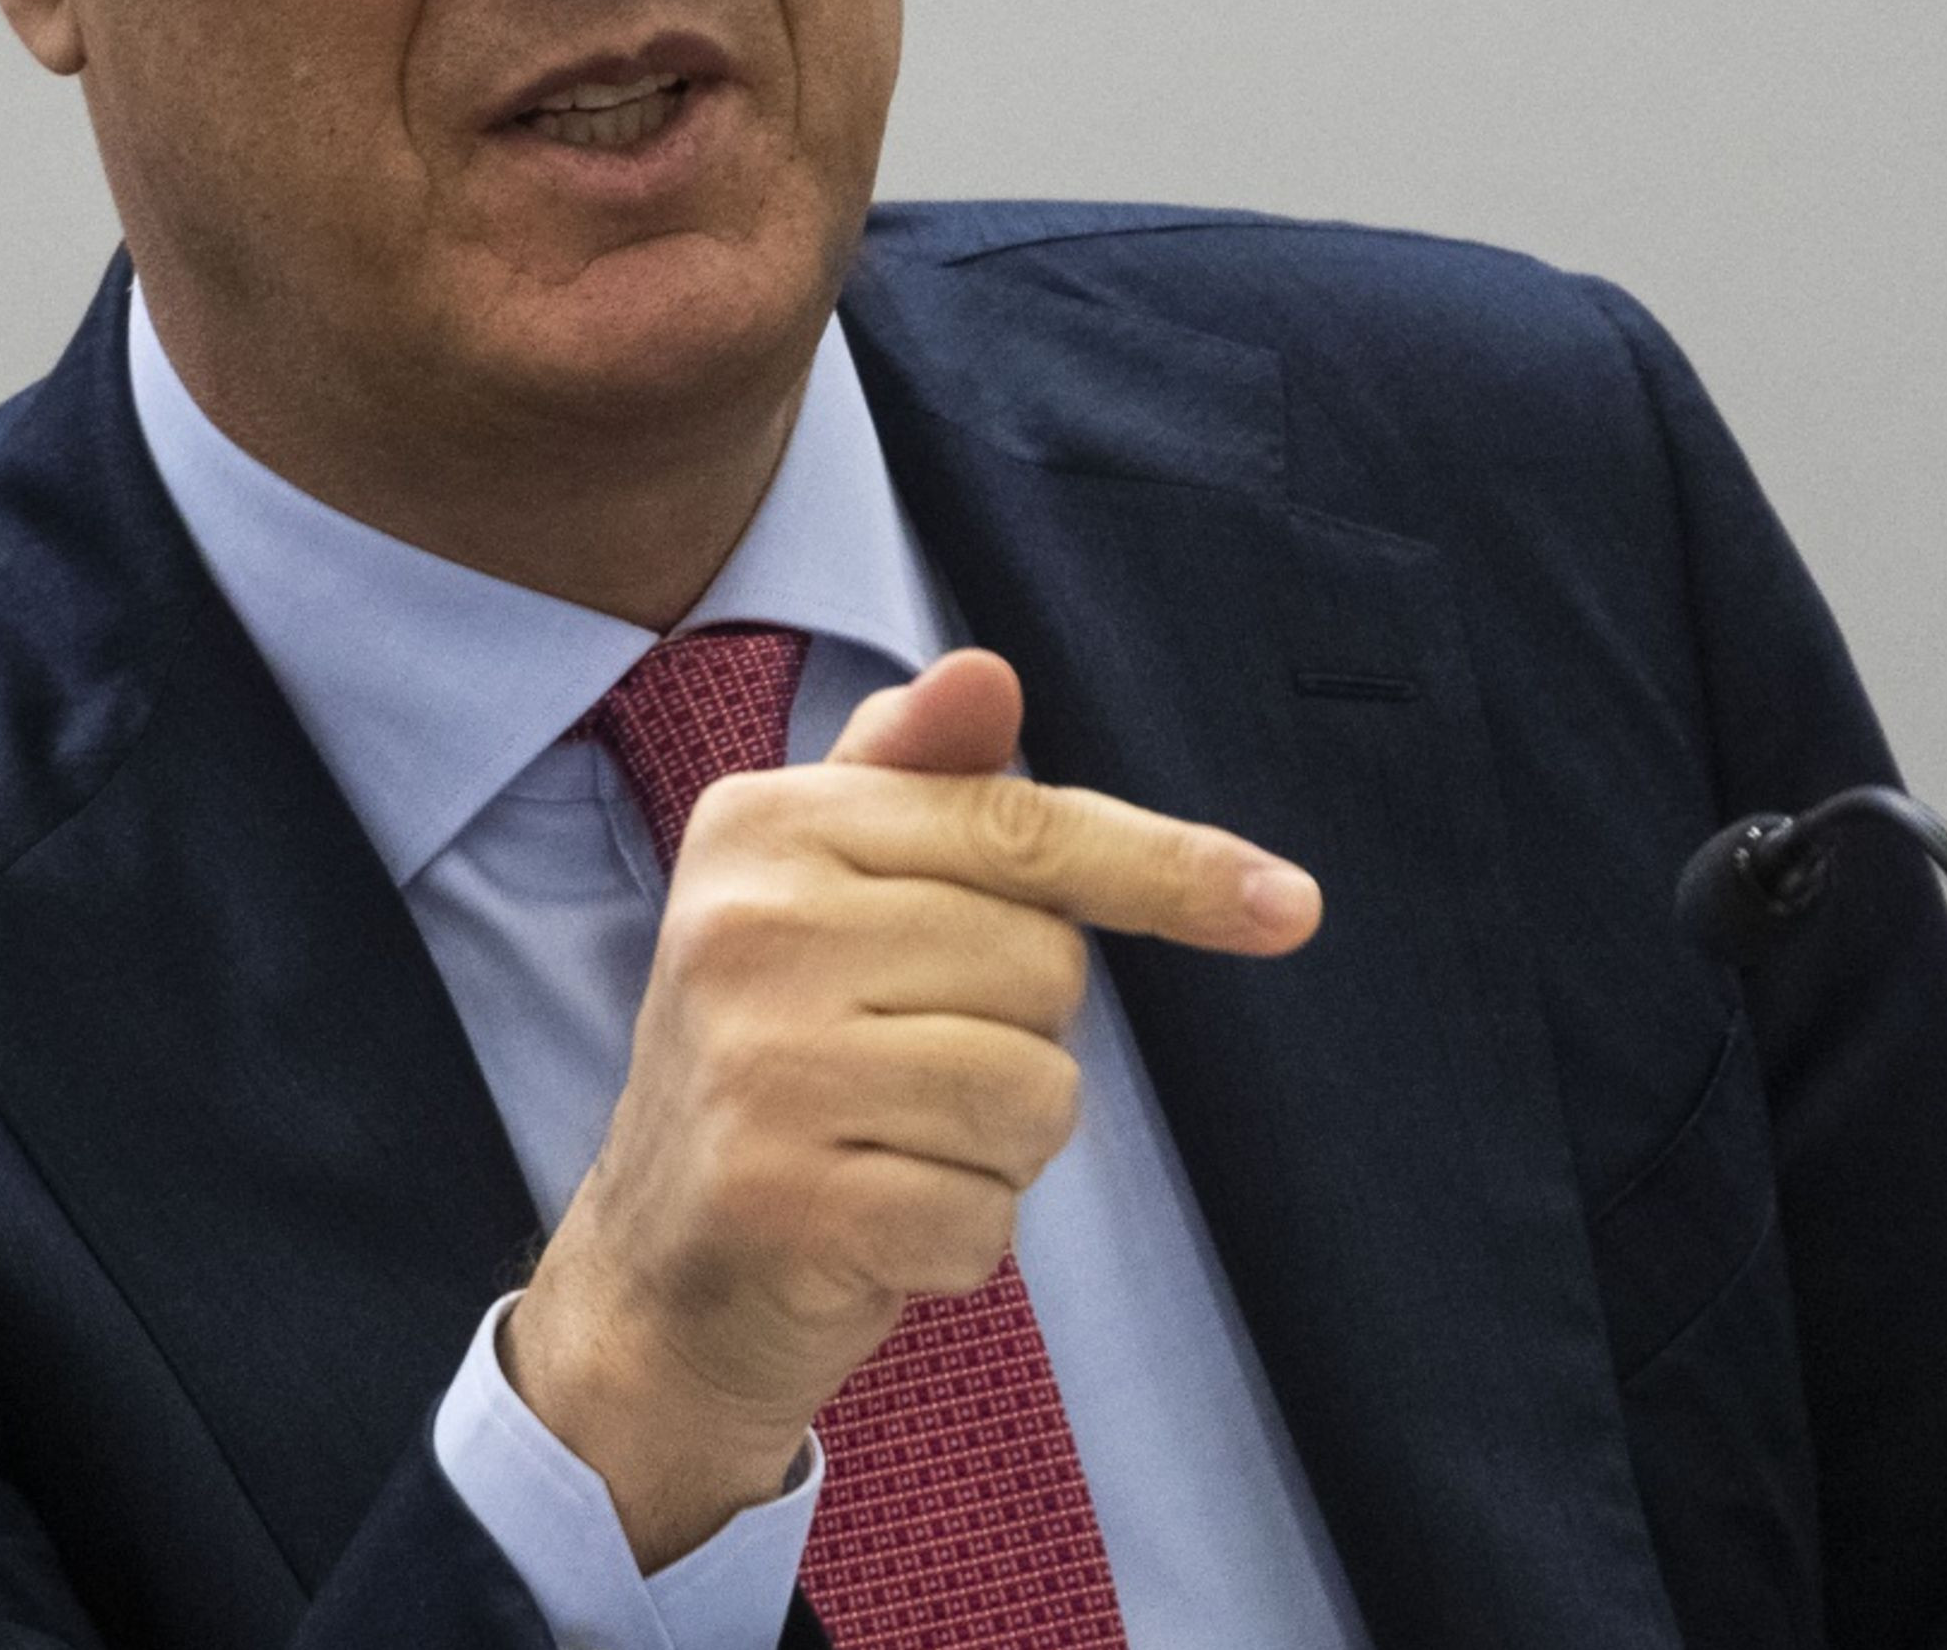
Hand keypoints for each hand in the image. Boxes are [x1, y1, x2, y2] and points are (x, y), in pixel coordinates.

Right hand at [500, 646, 1320, 1567]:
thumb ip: (920, 784)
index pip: (1022, 827)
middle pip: (1044, 969)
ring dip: (996, 1151)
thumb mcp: (831, 896)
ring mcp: (755, 1064)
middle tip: (905, 1068)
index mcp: (766, 825)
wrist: (656, 1272)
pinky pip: (985, 1216)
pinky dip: (959, 1241)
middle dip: (1018, 1036)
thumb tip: (988, 674)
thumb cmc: (782, 1059)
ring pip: (1034, 1097)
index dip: (1169, 868)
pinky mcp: (779, 1200)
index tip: (1290, 905)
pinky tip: (871, 1228)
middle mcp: (746, 927)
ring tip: (890, 1147)